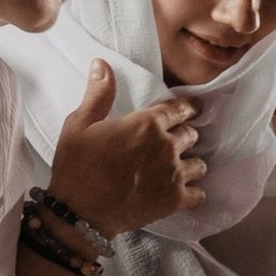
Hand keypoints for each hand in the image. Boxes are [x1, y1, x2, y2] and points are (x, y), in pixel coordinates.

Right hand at [47, 60, 204, 237]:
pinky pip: (199, 194)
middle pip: (191, 134)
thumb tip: (102, 63)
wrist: (79, 212)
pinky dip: (194, 192)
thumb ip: (98, 94)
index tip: (192, 108)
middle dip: (184, 135)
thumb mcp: (79, 124)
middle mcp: (166, 146)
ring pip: (199, 164)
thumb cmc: (76, 166)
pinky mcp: (175, 201)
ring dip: (191, 163)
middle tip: (175, 141)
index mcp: (147, 124)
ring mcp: (174, 174)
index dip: (187, 107)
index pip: (179, 108)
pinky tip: (186, 192)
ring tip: (180, 167)